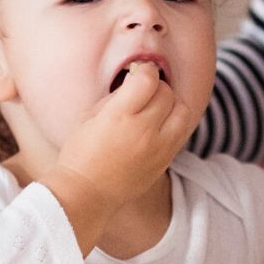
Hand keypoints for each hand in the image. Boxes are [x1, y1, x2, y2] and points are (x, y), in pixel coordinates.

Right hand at [42, 63, 192, 234]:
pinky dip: (175, 122)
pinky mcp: (166, 161)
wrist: (87, 193)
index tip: (138, 72)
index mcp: (120, 116)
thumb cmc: (81, 153)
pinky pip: (182, 132)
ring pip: (183, 111)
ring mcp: (158, 148)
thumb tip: (136, 81)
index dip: (145, 70)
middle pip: (167, 93)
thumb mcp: (90, 116)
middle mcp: (144, 131)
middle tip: (145, 91)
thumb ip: (117, 96)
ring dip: (172, 104)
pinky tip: (160, 124)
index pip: (148, 79)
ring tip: (157, 107)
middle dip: (157, 86)